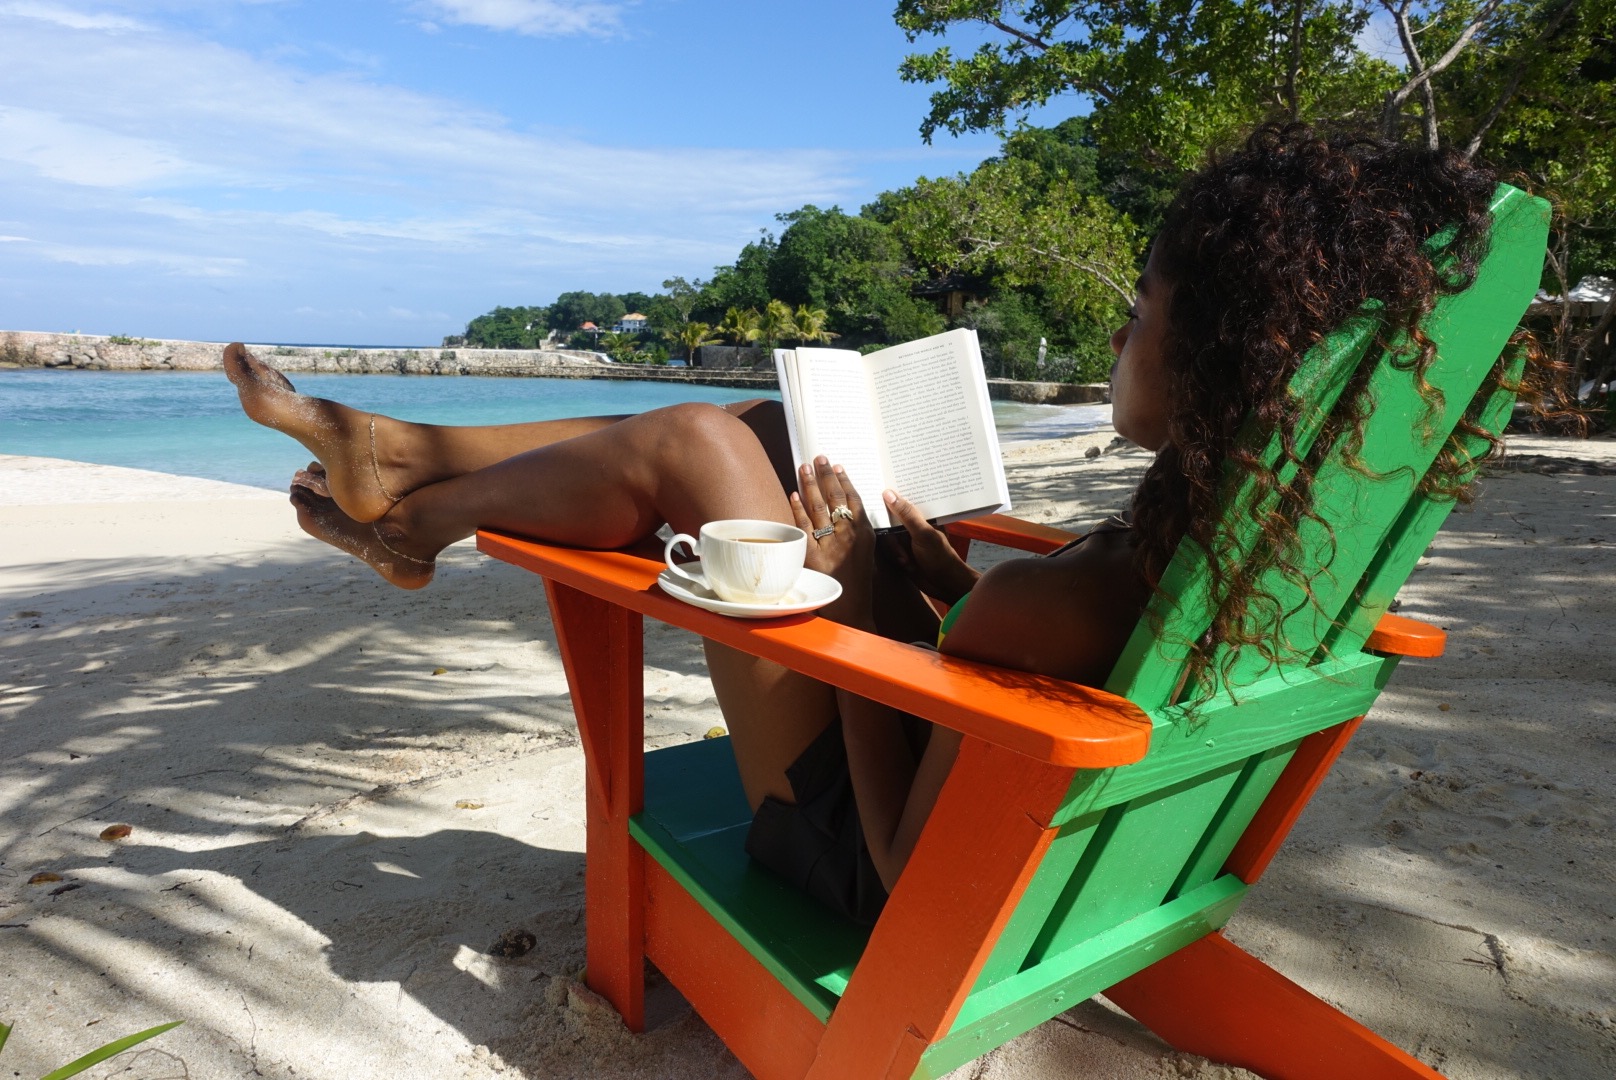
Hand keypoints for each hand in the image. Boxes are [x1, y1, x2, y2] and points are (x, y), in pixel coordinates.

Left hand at [789, 457, 875, 624]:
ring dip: (810, 484)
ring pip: (818, 507)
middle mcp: (848, 536)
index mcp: (864, 534)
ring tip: (803, 467)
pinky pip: (802, 526)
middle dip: (825, 475)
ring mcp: (830, 544)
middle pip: (835, 498)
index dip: (844, 481)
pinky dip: (797, 508)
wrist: (852, 610)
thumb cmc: (858, 582)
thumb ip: (858, 533)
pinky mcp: (813, 555)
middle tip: (818, 458)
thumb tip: (847, 511)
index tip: (838, 467)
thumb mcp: (866, 554)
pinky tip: (792, 494)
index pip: (854, 499)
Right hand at [879, 490, 979, 604]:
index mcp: (921, 516)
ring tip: (907, 561)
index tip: (875, 499)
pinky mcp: (901, 553)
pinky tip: (907, 566)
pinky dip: (895, 559)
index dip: (888, 501)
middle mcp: (912, 525)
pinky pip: (888, 551)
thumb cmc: (940, 557)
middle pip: (888, 522)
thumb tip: (888, 493)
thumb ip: (906, 514)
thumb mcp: (923, 533)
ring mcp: (906, 540)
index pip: (901, 502)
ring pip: (886, 538)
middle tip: (902, 549)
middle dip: (892, 538)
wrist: (945, 585)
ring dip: (895, 551)